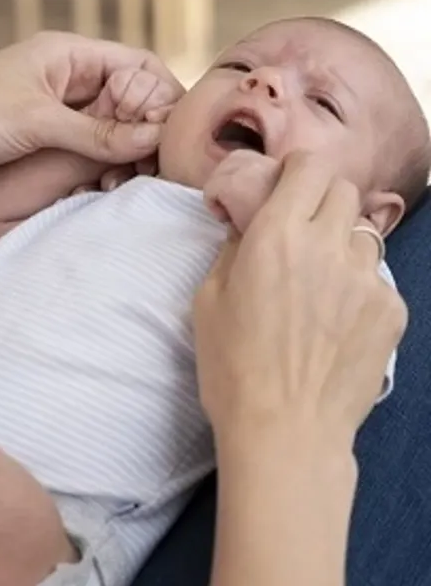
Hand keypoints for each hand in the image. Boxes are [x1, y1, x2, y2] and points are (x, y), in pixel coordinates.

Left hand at [0, 31, 183, 200]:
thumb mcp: (35, 121)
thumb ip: (96, 132)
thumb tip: (155, 139)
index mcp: (67, 55)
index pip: (137, 65)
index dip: (159, 97)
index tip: (167, 135)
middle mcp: (65, 79)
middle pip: (130, 100)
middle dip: (145, 132)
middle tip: (152, 167)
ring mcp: (54, 113)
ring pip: (111, 131)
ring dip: (124, 155)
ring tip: (125, 182)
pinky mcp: (41, 144)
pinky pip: (86, 152)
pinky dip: (101, 167)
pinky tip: (104, 188)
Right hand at [194, 152, 406, 446]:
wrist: (285, 430)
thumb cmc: (232, 368)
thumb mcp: (207, 300)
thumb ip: (232, 249)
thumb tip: (247, 224)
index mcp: (276, 236)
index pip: (307, 167)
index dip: (296, 170)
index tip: (283, 185)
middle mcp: (326, 247)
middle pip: (343, 191)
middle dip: (320, 200)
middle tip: (299, 228)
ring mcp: (366, 279)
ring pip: (363, 234)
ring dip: (340, 244)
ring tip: (318, 281)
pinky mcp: (390, 311)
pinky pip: (377, 279)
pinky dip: (356, 287)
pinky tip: (334, 320)